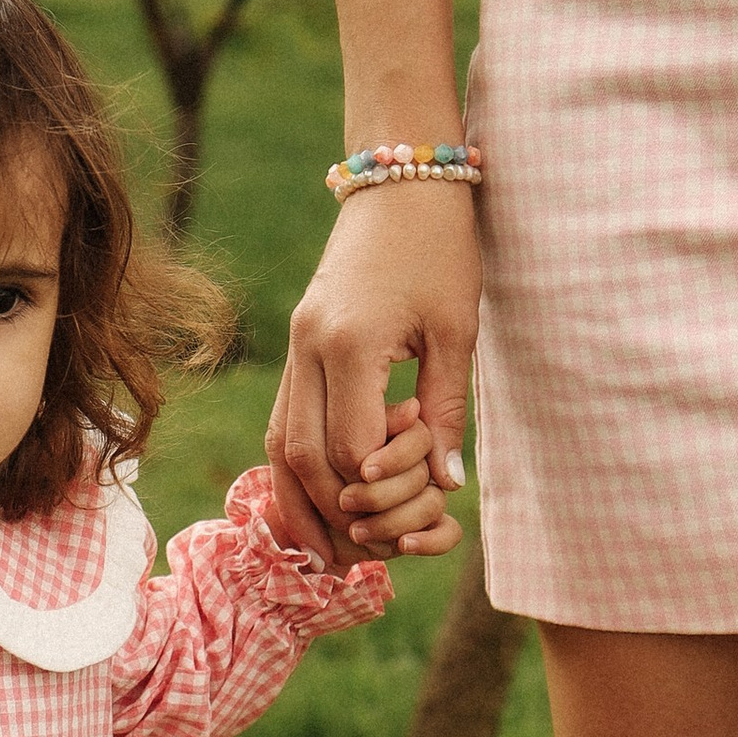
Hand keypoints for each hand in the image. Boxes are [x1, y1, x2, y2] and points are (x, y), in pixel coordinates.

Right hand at [267, 180, 477, 564]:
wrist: (400, 177)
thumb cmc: (440, 245)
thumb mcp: (457, 327)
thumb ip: (446, 408)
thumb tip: (445, 485)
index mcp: (349, 342)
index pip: (351, 448)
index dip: (379, 489)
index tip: (416, 508)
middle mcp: (308, 347)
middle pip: (300, 455)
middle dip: (327, 514)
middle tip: (356, 559)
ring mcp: (295, 344)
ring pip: (280, 440)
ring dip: (298, 498)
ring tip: (323, 548)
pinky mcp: (298, 341)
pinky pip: (285, 416)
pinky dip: (296, 463)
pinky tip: (317, 494)